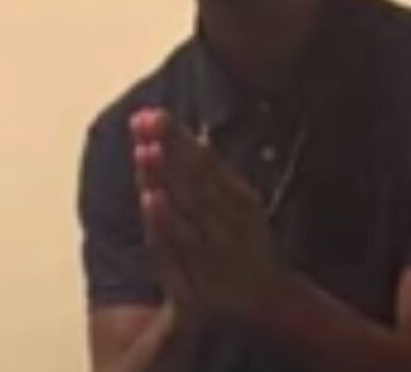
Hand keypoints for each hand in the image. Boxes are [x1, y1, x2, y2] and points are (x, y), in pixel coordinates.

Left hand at [130, 107, 285, 322]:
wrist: (265, 296)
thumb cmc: (243, 242)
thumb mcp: (234, 205)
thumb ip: (210, 174)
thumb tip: (185, 137)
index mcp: (238, 194)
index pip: (204, 158)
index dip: (177, 135)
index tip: (151, 113)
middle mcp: (230, 213)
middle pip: (194, 173)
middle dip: (169, 145)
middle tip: (145, 119)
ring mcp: (216, 240)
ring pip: (186, 203)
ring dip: (166, 175)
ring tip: (145, 149)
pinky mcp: (202, 265)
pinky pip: (179, 241)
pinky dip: (165, 219)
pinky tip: (149, 199)